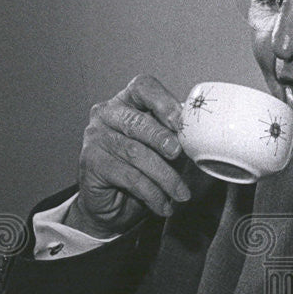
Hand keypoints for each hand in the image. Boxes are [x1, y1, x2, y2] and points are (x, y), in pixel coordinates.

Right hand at [66, 75, 191, 236]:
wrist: (114, 207)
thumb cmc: (143, 171)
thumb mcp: (165, 151)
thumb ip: (178, 138)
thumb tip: (201, 136)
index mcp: (128, 102)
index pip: (143, 87)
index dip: (163, 101)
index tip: (180, 122)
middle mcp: (108, 114)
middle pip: (137, 120)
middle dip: (162, 138)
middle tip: (179, 155)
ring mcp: (96, 137)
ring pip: (136, 153)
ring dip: (165, 177)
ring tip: (181, 194)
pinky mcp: (91, 162)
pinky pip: (128, 176)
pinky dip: (152, 193)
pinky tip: (163, 204)